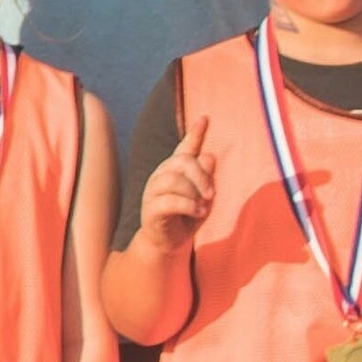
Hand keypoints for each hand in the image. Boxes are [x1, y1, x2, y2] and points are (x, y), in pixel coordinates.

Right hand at [133, 114, 215, 250]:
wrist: (169, 243)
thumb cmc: (187, 217)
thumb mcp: (204, 196)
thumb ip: (207, 177)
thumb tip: (209, 156)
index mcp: (175, 170)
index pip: (185, 148)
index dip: (195, 133)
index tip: (205, 118)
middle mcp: (161, 176)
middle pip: (182, 161)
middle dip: (201, 175)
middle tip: (212, 193)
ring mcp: (153, 192)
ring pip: (173, 180)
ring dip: (194, 192)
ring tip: (203, 206)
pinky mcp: (150, 210)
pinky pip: (170, 201)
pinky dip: (188, 205)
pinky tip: (198, 212)